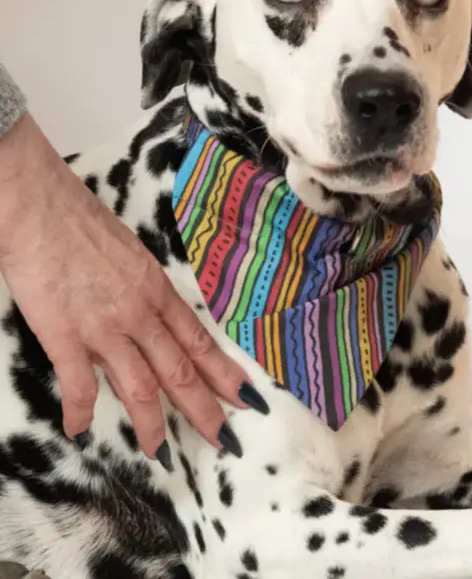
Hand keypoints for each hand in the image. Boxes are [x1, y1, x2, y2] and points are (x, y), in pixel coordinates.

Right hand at [0, 114, 265, 458]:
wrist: (41, 205)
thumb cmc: (81, 221)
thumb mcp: (129, 253)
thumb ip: (140, 287)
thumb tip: (148, 311)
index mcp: (156, 289)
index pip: (198, 340)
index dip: (222, 372)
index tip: (244, 395)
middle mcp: (140, 313)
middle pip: (180, 370)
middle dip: (204, 409)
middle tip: (224, 438)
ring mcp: (105, 327)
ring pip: (141, 387)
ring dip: (152, 424)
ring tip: (160, 452)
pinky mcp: (66, 336)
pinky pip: (80, 386)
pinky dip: (80, 412)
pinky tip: (80, 430)